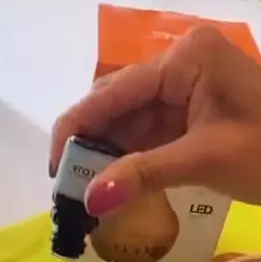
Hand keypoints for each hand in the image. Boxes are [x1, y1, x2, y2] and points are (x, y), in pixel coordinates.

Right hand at [50, 27, 260, 217]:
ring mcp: (185, 90)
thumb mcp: (206, 160)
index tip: (55, 170)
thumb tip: (91, 201)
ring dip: (107, 159)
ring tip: (84, 196)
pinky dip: (130, 164)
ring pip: (128, 124)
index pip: (113, 92)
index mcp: (183, 60)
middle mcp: (178, 67)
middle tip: (67, 191)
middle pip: (116, 106)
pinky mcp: (191, 115)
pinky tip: (113, 188)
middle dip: (89, 148)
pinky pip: (148, 137)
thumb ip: (143, 175)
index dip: (76, 130)